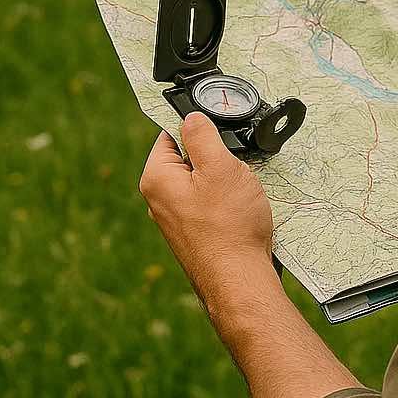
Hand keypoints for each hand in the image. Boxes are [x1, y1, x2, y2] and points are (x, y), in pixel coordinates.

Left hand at [138, 112, 275, 326]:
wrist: (238, 280)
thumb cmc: (229, 226)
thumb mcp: (219, 167)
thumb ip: (202, 136)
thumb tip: (191, 118)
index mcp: (156, 178)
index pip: (170, 134)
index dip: (198, 130)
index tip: (219, 135)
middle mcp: (159, 199)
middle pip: (188, 158)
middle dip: (215, 158)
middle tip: (233, 170)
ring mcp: (175, 220)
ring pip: (202, 182)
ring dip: (224, 181)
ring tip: (239, 195)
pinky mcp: (192, 234)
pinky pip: (209, 204)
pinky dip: (226, 202)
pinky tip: (240, 212)